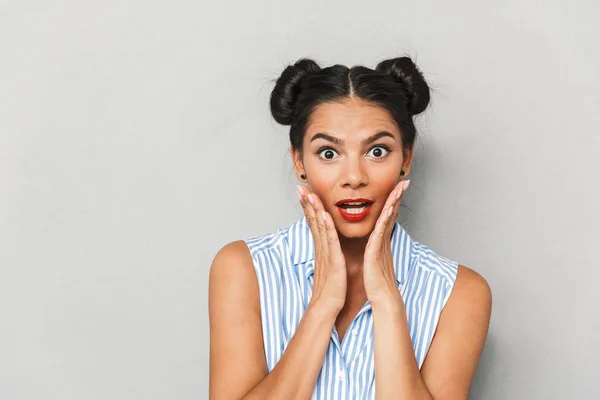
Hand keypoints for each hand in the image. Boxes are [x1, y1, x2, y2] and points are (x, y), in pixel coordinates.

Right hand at [297, 185, 346, 313]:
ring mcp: (325, 254)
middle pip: (312, 221)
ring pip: (319, 227)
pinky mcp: (333, 262)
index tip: (304, 192)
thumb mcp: (328, 267)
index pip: (313, 223)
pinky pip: (330, 242)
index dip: (308, 207)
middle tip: (300, 187)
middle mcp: (321, 249)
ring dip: (314, 210)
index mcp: (321, 249)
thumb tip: (326, 246)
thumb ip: (327, 254)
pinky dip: (326, 227)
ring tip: (309, 194)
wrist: (327, 308)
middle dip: (306, 203)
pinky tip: (323, 215)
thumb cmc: (330, 290)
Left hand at [363, 180, 409, 306]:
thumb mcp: (375, 260)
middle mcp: (384, 240)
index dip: (393, 201)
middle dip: (398, 197)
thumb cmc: (377, 282)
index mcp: (381, 241)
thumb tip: (376, 243)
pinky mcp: (376, 252)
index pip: (388, 216)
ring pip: (388, 219)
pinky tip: (386, 210)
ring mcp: (382, 245)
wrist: (382, 299)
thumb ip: (377, 249)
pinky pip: (380, 233)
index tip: (397, 187)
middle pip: (392, 214)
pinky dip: (383, 220)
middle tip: (404, 181)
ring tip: (400, 188)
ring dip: (394, 203)